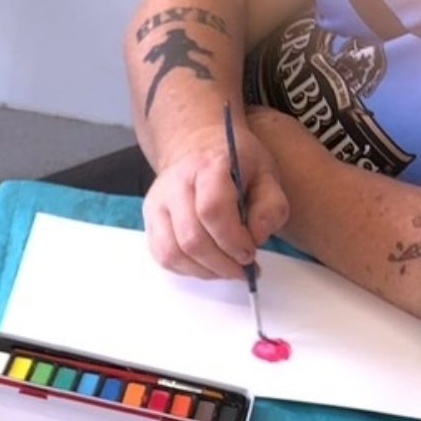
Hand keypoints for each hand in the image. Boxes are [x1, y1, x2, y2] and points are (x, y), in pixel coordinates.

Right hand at [144, 116, 288, 279]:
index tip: (249, 253)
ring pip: (172, 253)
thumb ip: (270, 206)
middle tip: (242, 269)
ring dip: (204, 271)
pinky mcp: (150, 221)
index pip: (212, 209)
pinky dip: (188, 270)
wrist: (200, 149)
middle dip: (221, 263)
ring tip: (226, 270)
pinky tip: (208, 266)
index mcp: (207, 166)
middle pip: (191, 238)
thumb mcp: (266, 175)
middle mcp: (174, 184)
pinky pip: (163, 257)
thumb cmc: (236, 166)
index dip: (232, 239)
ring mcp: (157, 203)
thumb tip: (255, 238)